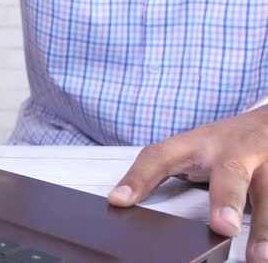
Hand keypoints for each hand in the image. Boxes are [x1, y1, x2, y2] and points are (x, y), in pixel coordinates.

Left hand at [107, 105, 267, 262]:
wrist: (267, 122)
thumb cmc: (222, 143)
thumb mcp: (188, 151)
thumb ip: (161, 172)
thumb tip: (122, 201)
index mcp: (195, 144)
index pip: (160, 156)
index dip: (139, 177)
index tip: (120, 200)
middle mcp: (231, 151)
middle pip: (230, 174)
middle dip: (226, 200)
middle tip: (223, 227)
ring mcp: (263, 163)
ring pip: (267, 194)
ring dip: (263, 227)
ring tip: (258, 256)